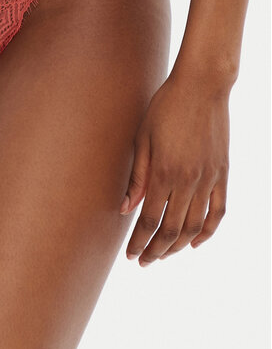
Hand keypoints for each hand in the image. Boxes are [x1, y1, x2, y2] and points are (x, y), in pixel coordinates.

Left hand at [120, 70, 229, 265]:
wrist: (202, 87)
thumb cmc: (165, 108)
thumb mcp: (142, 138)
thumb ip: (136, 177)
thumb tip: (125, 209)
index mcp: (163, 173)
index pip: (148, 221)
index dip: (139, 243)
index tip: (131, 255)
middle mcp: (187, 181)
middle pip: (170, 230)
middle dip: (155, 250)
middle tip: (144, 261)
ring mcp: (208, 179)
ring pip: (194, 227)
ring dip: (177, 246)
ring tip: (163, 254)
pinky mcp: (222, 174)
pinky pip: (218, 211)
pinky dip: (207, 231)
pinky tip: (195, 242)